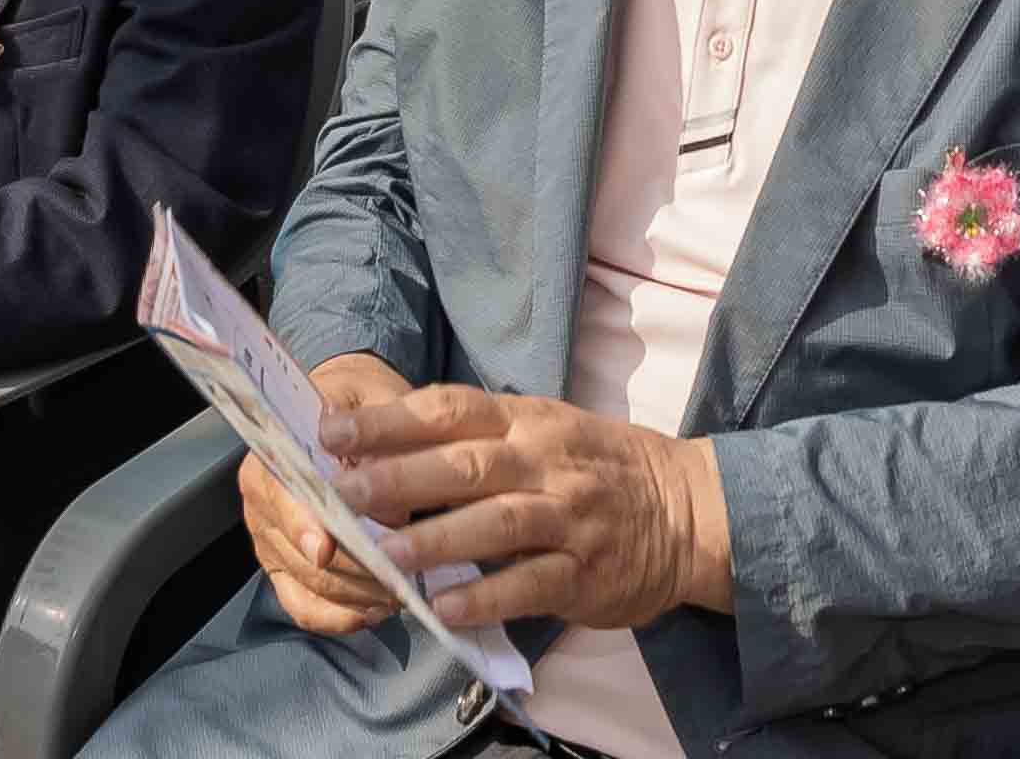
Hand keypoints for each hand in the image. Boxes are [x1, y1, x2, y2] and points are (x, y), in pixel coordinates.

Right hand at [241, 355, 420, 633]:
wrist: (348, 411)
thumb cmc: (360, 406)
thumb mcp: (372, 398)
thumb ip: (374, 436)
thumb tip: (380, 485)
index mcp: (272, 456)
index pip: (283, 498)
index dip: (304, 525)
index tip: (325, 548)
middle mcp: (263, 505)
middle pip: (302, 554)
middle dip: (353, 568)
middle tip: (399, 573)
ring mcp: (272, 543)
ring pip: (311, 586)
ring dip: (358, 594)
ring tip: (402, 589)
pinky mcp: (286, 573)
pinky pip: (307, 609)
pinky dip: (341, 617)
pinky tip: (377, 609)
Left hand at [331, 381, 730, 636]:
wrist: (687, 511)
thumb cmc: (597, 469)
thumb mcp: (544, 433)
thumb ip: (478, 441)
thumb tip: (383, 454)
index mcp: (528, 421)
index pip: (451, 410)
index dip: (390, 420)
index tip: (332, 431)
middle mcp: (546, 462)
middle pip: (467, 464)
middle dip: (399, 476)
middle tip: (343, 490)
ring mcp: (569, 517)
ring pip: (498, 523)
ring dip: (437, 539)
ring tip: (385, 555)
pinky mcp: (586, 573)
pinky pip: (531, 584)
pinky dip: (486, 596)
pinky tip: (444, 608)